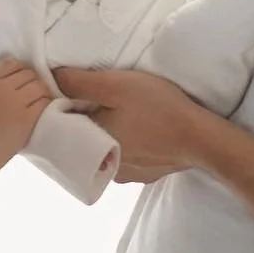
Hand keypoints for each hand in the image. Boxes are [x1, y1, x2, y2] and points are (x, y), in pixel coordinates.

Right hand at [0, 58, 50, 175]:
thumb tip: (16, 82)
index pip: (14, 64)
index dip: (21, 73)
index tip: (22, 85)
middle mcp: (2, 88)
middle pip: (30, 74)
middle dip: (33, 84)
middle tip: (32, 97)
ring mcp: (15, 102)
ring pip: (40, 87)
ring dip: (42, 95)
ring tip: (38, 106)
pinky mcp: (26, 119)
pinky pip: (44, 103)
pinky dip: (46, 107)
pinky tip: (42, 115)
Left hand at [53, 68, 206, 182]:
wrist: (200, 138)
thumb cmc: (156, 107)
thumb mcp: (115, 84)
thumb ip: (80, 82)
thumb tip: (53, 78)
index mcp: (89, 145)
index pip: (65, 124)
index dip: (69, 104)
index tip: (80, 91)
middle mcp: (103, 166)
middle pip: (86, 137)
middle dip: (91, 119)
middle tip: (106, 99)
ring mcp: (125, 174)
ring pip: (107, 148)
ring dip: (111, 132)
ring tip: (126, 114)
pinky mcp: (145, 174)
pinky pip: (127, 157)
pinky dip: (129, 144)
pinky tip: (142, 130)